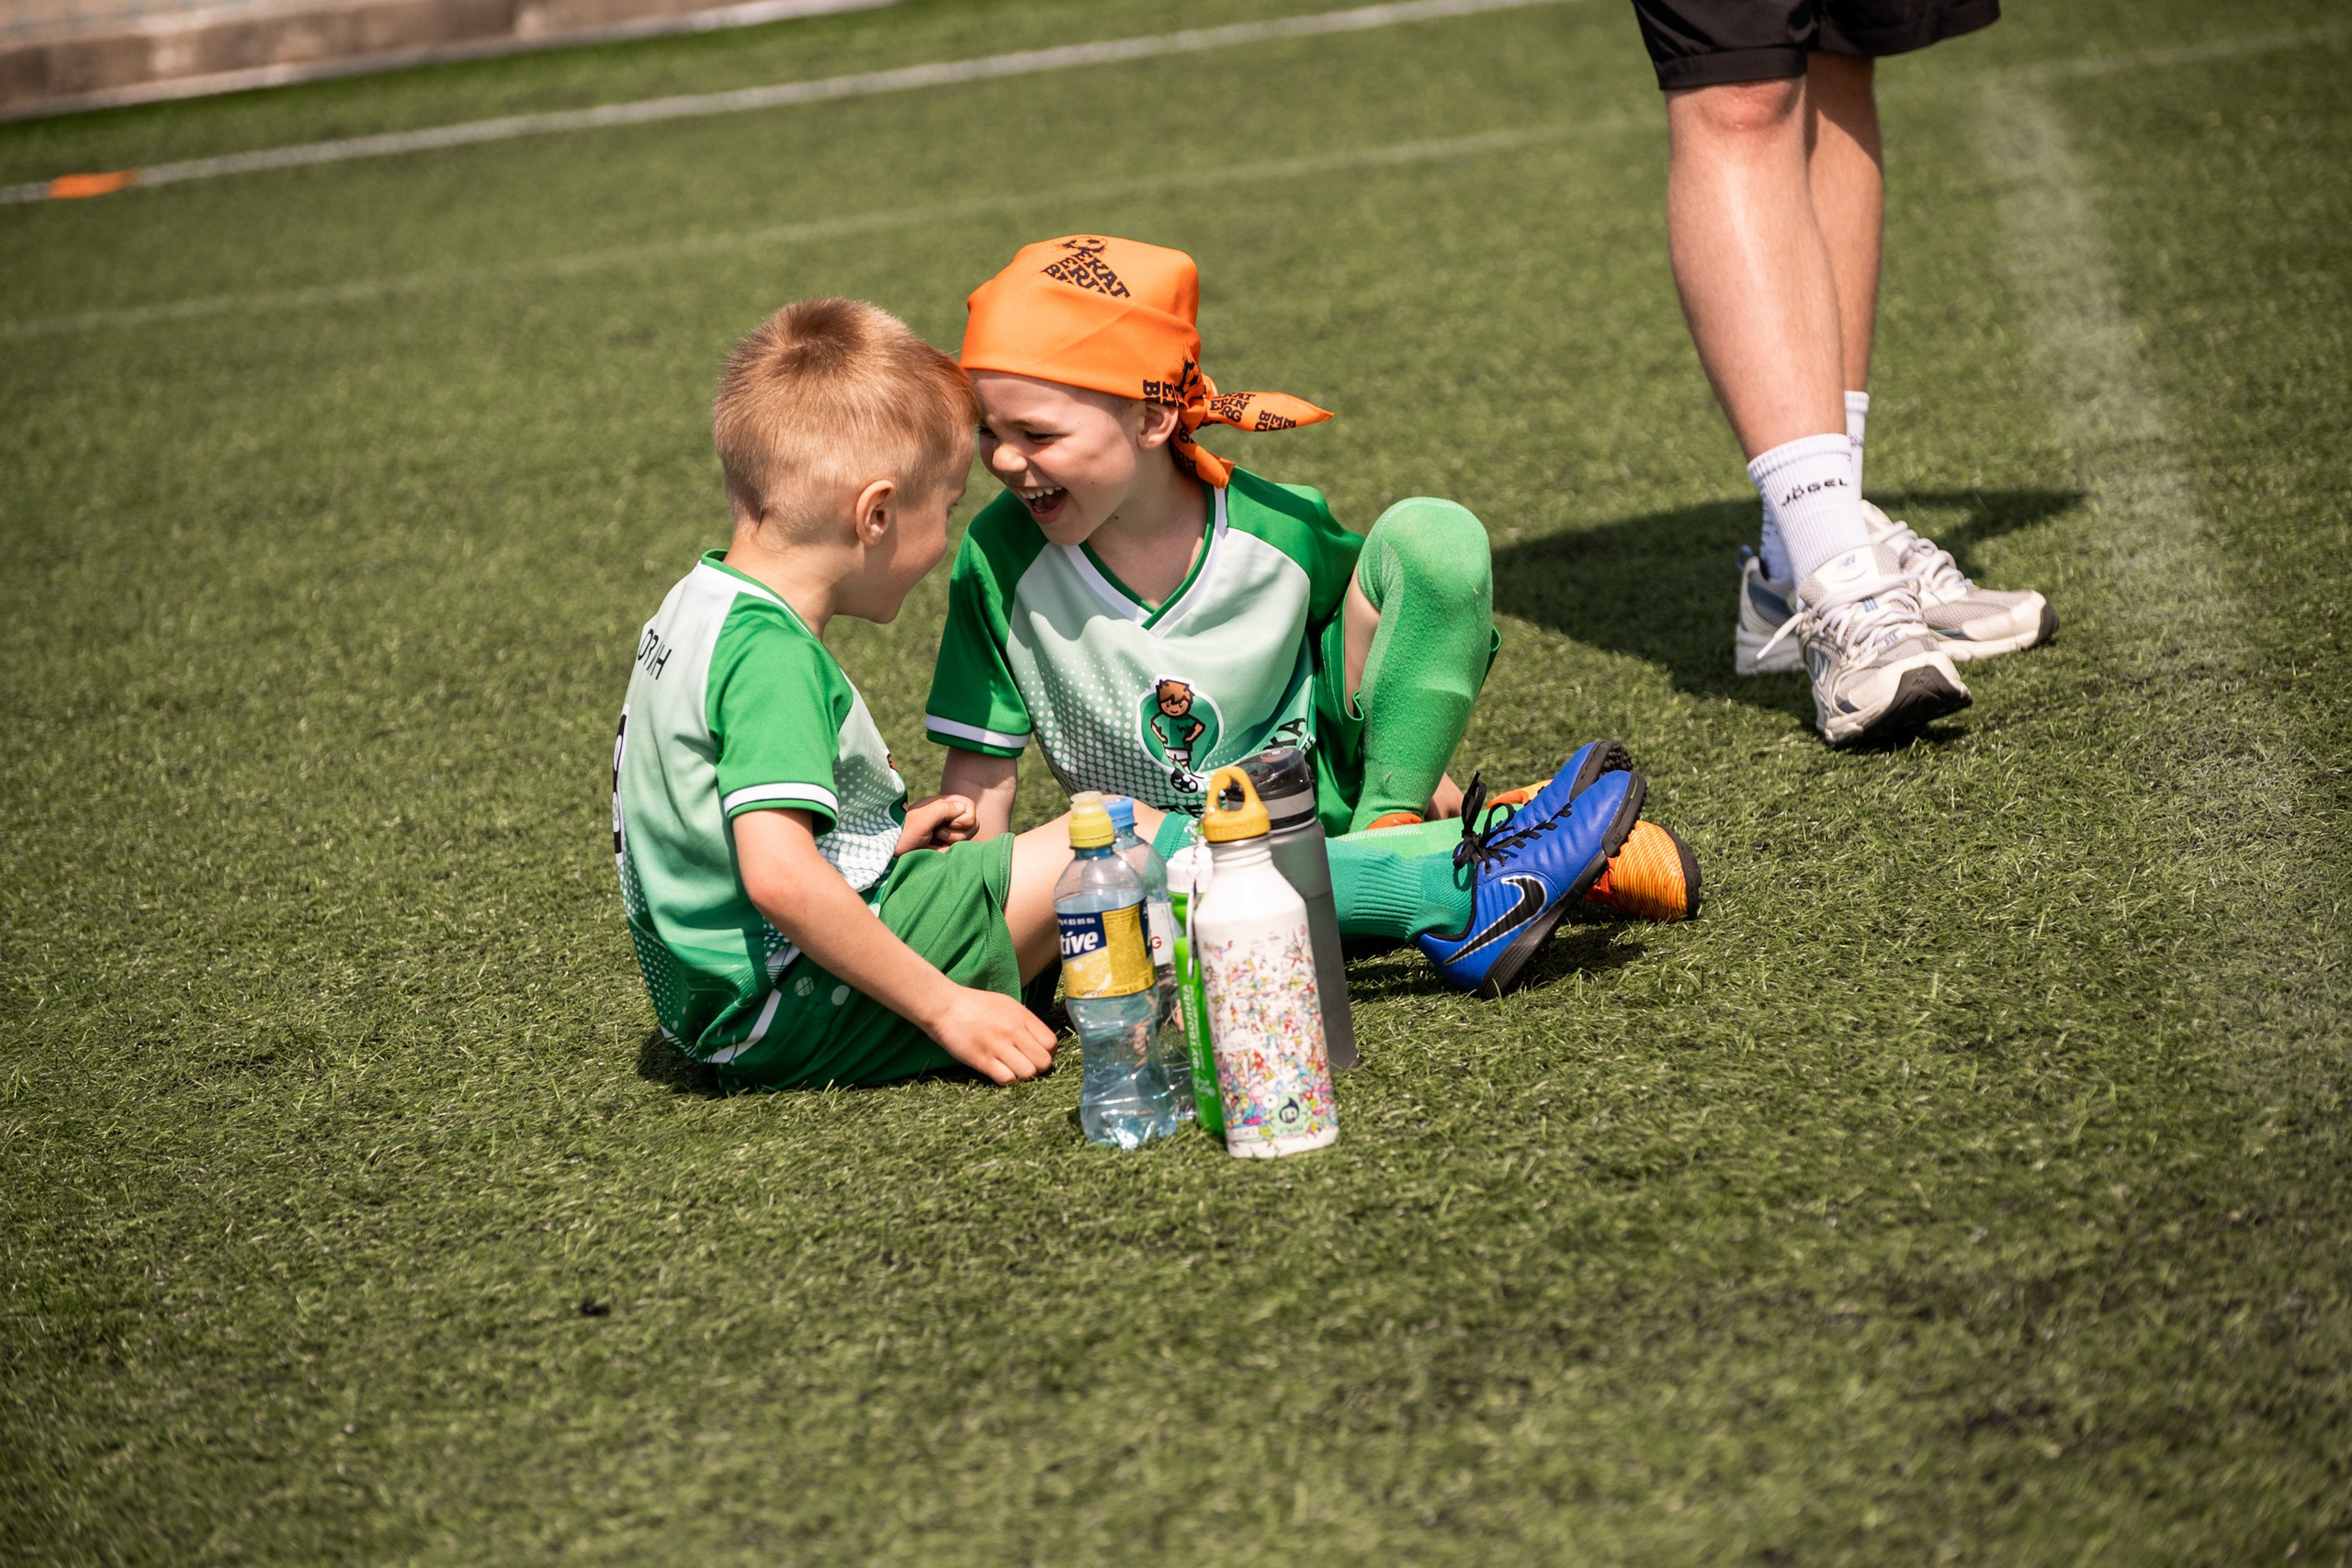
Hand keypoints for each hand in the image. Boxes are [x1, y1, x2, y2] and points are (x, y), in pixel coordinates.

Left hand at [897, 793, 977, 853]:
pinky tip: (934, 851)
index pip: (968, 805)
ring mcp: (945, 832)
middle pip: (971, 823)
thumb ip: (944, 808)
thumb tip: (963, 809)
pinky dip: (947, 851)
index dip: (965, 816)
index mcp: (941, 804)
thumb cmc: (903, 832)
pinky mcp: (942, 846)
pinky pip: (956, 849)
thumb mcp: (923, 817)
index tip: (951, 823)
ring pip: (966, 837)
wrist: (889, 852)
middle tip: (939, 834)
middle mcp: (945, 817)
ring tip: (933, 842)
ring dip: (952, 842)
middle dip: (959, 832)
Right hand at [927, 986, 1056, 1083]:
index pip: (1051, 1044)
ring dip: (1022, 1075)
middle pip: (1044, 1062)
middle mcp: (1014, 1032)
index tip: (1037, 1055)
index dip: (1047, 1053)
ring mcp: (998, 1046)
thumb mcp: (1007, 1005)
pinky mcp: (982, 1060)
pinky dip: (1006, 1079)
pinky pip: (1007, 1079)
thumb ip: (1025, 1022)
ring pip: (1028, 1073)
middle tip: (1025, 1065)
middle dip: (1038, 1068)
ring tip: (1011, 1069)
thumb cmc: (975, 1005)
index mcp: (1022, 1017)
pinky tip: (998, 1071)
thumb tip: (1039, 1041)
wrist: (945, 1006)